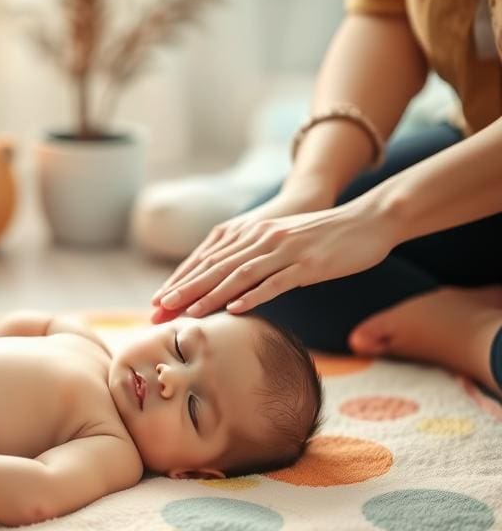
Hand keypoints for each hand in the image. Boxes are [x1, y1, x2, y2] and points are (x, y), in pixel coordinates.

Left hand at [150, 196, 396, 319]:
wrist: (370, 219)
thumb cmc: (329, 237)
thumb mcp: (286, 245)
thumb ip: (260, 261)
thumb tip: (237, 287)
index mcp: (256, 235)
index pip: (211, 261)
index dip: (183, 280)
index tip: (160, 300)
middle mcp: (265, 240)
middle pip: (217, 268)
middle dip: (186, 289)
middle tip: (160, 308)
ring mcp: (286, 251)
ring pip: (240, 275)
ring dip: (212, 294)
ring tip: (188, 311)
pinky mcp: (308, 264)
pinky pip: (276, 282)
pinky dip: (254, 296)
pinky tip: (235, 309)